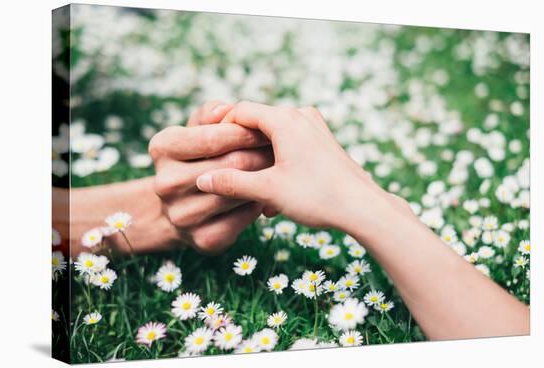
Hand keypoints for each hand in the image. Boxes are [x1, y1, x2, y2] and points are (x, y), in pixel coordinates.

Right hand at [148, 101, 273, 253]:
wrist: (185, 208)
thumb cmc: (199, 156)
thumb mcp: (198, 129)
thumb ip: (211, 115)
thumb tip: (226, 109)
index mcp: (161, 147)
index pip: (211, 137)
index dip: (243, 132)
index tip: (265, 130)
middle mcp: (164, 183)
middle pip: (232, 164)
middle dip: (261, 153)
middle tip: (282, 148)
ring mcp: (181, 216)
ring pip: (239, 191)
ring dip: (265, 178)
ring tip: (281, 168)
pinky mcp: (203, 240)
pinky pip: (243, 218)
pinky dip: (259, 204)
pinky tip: (268, 194)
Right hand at [195, 101, 410, 230]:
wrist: (364, 208)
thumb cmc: (317, 196)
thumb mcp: (268, 190)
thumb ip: (232, 183)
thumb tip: (202, 180)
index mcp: (284, 119)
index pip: (240, 110)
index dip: (220, 128)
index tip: (209, 150)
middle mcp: (301, 115)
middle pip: (258, 122)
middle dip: (240, 148)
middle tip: (226, 173)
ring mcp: (315, 127)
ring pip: (275, 136)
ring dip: (260, 160)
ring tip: (252, 191)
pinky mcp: (323, 141)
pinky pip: (291, 143)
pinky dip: (278, 162)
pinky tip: (275, 195)